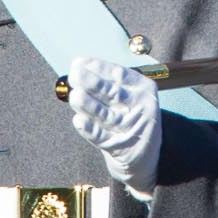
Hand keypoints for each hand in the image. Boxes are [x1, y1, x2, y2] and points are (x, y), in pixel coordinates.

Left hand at [65, 57, 161, 197]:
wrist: (142, 154)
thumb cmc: (128, 117)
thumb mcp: (127, 97)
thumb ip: (106, 84)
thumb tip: (78, 68)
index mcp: (143, 88)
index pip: (119, 74)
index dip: (98, 67)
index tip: (78, 63)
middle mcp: (142, 107)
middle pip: (113, 93)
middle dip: (92, 83)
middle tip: (74, 75)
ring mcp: (133, 128)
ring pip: (107, 115)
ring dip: (89, 105)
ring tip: (75, 96)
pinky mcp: (122, 147)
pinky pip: (103, 138)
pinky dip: (90, 130)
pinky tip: (78, 121)